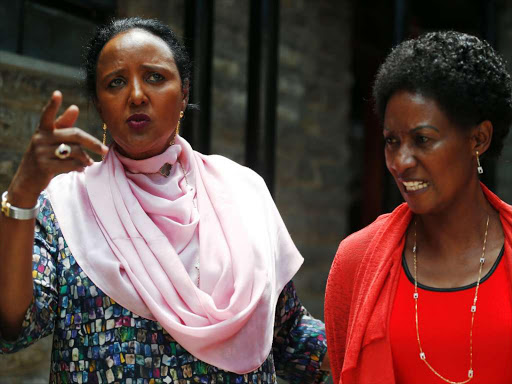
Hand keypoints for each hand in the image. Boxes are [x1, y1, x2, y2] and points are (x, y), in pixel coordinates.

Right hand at [7, 91, 108, 206]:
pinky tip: (81, 169)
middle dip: (93, 143)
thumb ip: (64, 125)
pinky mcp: (44, 166)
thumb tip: (75, 107)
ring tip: (88, 162)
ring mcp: (40, 153)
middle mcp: (40, 139)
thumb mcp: (52, 140)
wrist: (28, 180)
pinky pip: (70, 164)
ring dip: (85, 158)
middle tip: (105, 151)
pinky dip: (79, 167)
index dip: (53, 105)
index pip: (47, 115)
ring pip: (75, 151)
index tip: (57, 93)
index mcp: (42, 130)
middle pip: (75, 135)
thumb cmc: (45, 156)